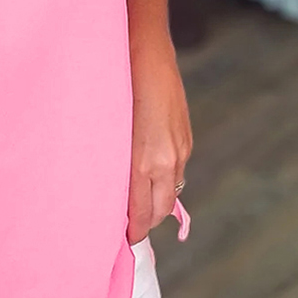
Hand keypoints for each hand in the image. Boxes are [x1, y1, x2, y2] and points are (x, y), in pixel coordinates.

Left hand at [127, 41, 191, 245]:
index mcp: (144, 163)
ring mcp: (181, 150)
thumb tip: (114, 192)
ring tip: (136, 207)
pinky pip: (176, 172)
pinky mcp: (187, 138)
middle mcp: (167, 161)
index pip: (140, 214)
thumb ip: (117, 165)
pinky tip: (150, 178)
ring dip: (155, 204)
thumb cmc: (118, 90)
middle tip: (127, 229)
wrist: (147, 56)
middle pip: (159, 211)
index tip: (123, 241)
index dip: (132, 231)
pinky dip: (164, 182)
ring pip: (170, 192)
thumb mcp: (110, 132)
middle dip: (145, 224)